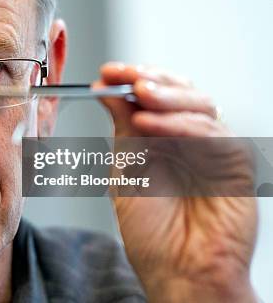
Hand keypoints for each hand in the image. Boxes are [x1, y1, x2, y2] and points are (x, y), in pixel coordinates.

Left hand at [94, 62, 257, 302]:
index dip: (132, 79)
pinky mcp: (235, 164)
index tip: (107, 71)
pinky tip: (148, 123)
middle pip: (180, 93)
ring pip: (199, 105)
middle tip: (123, 74)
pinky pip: (211, 133)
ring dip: (165, 96)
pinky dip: (178, 124)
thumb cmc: (150, 231)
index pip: (154, 96)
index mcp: (164, 138)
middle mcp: (190, 140)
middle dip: (150, 79)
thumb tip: (108, 88)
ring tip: (137, 93)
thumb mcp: (126, 168)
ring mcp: (214, 150)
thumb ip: (122, 128)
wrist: (175, 272)